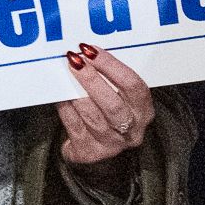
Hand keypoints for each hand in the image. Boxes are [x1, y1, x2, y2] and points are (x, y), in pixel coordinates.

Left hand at [56, 43, 154, 170]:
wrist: (99, 153)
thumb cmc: (109, 115)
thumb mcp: (121, 99)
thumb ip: (110, 80)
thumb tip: (85, 54)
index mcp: (144, 111)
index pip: (134, 86)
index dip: (112, 66)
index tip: (92, 51)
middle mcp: (132, 130)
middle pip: (113, 105)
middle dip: (92, 80)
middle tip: (74, 61)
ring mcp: (111, 144)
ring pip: (92, 116)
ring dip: (76, 94)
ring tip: (64, 76)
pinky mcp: (89, 152)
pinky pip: (74, 126)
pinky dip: (66, 108)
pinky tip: (60, 95)